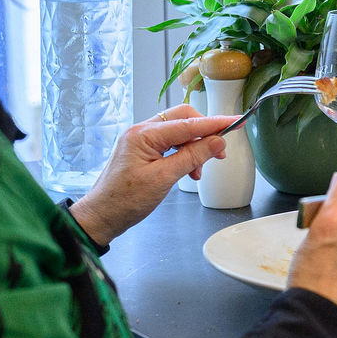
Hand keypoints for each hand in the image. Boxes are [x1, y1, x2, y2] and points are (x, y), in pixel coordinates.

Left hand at [69, 105, 235, 245]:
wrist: (101, 217)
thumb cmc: (125, 201)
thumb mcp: (164, 179)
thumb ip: (192, 157)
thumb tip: (217, 142)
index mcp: (143, 134)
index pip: (187, 124)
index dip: (215, 124)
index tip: (236, 121)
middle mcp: (140, 131)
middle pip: (182, 120)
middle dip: (204, 133)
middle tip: (220, 150)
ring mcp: (140, 140)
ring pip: (177, 132)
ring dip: (194, 146)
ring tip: (200, 170)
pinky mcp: (141, 150)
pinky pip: (169, 143)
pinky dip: (183, 153)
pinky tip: (188, 170)